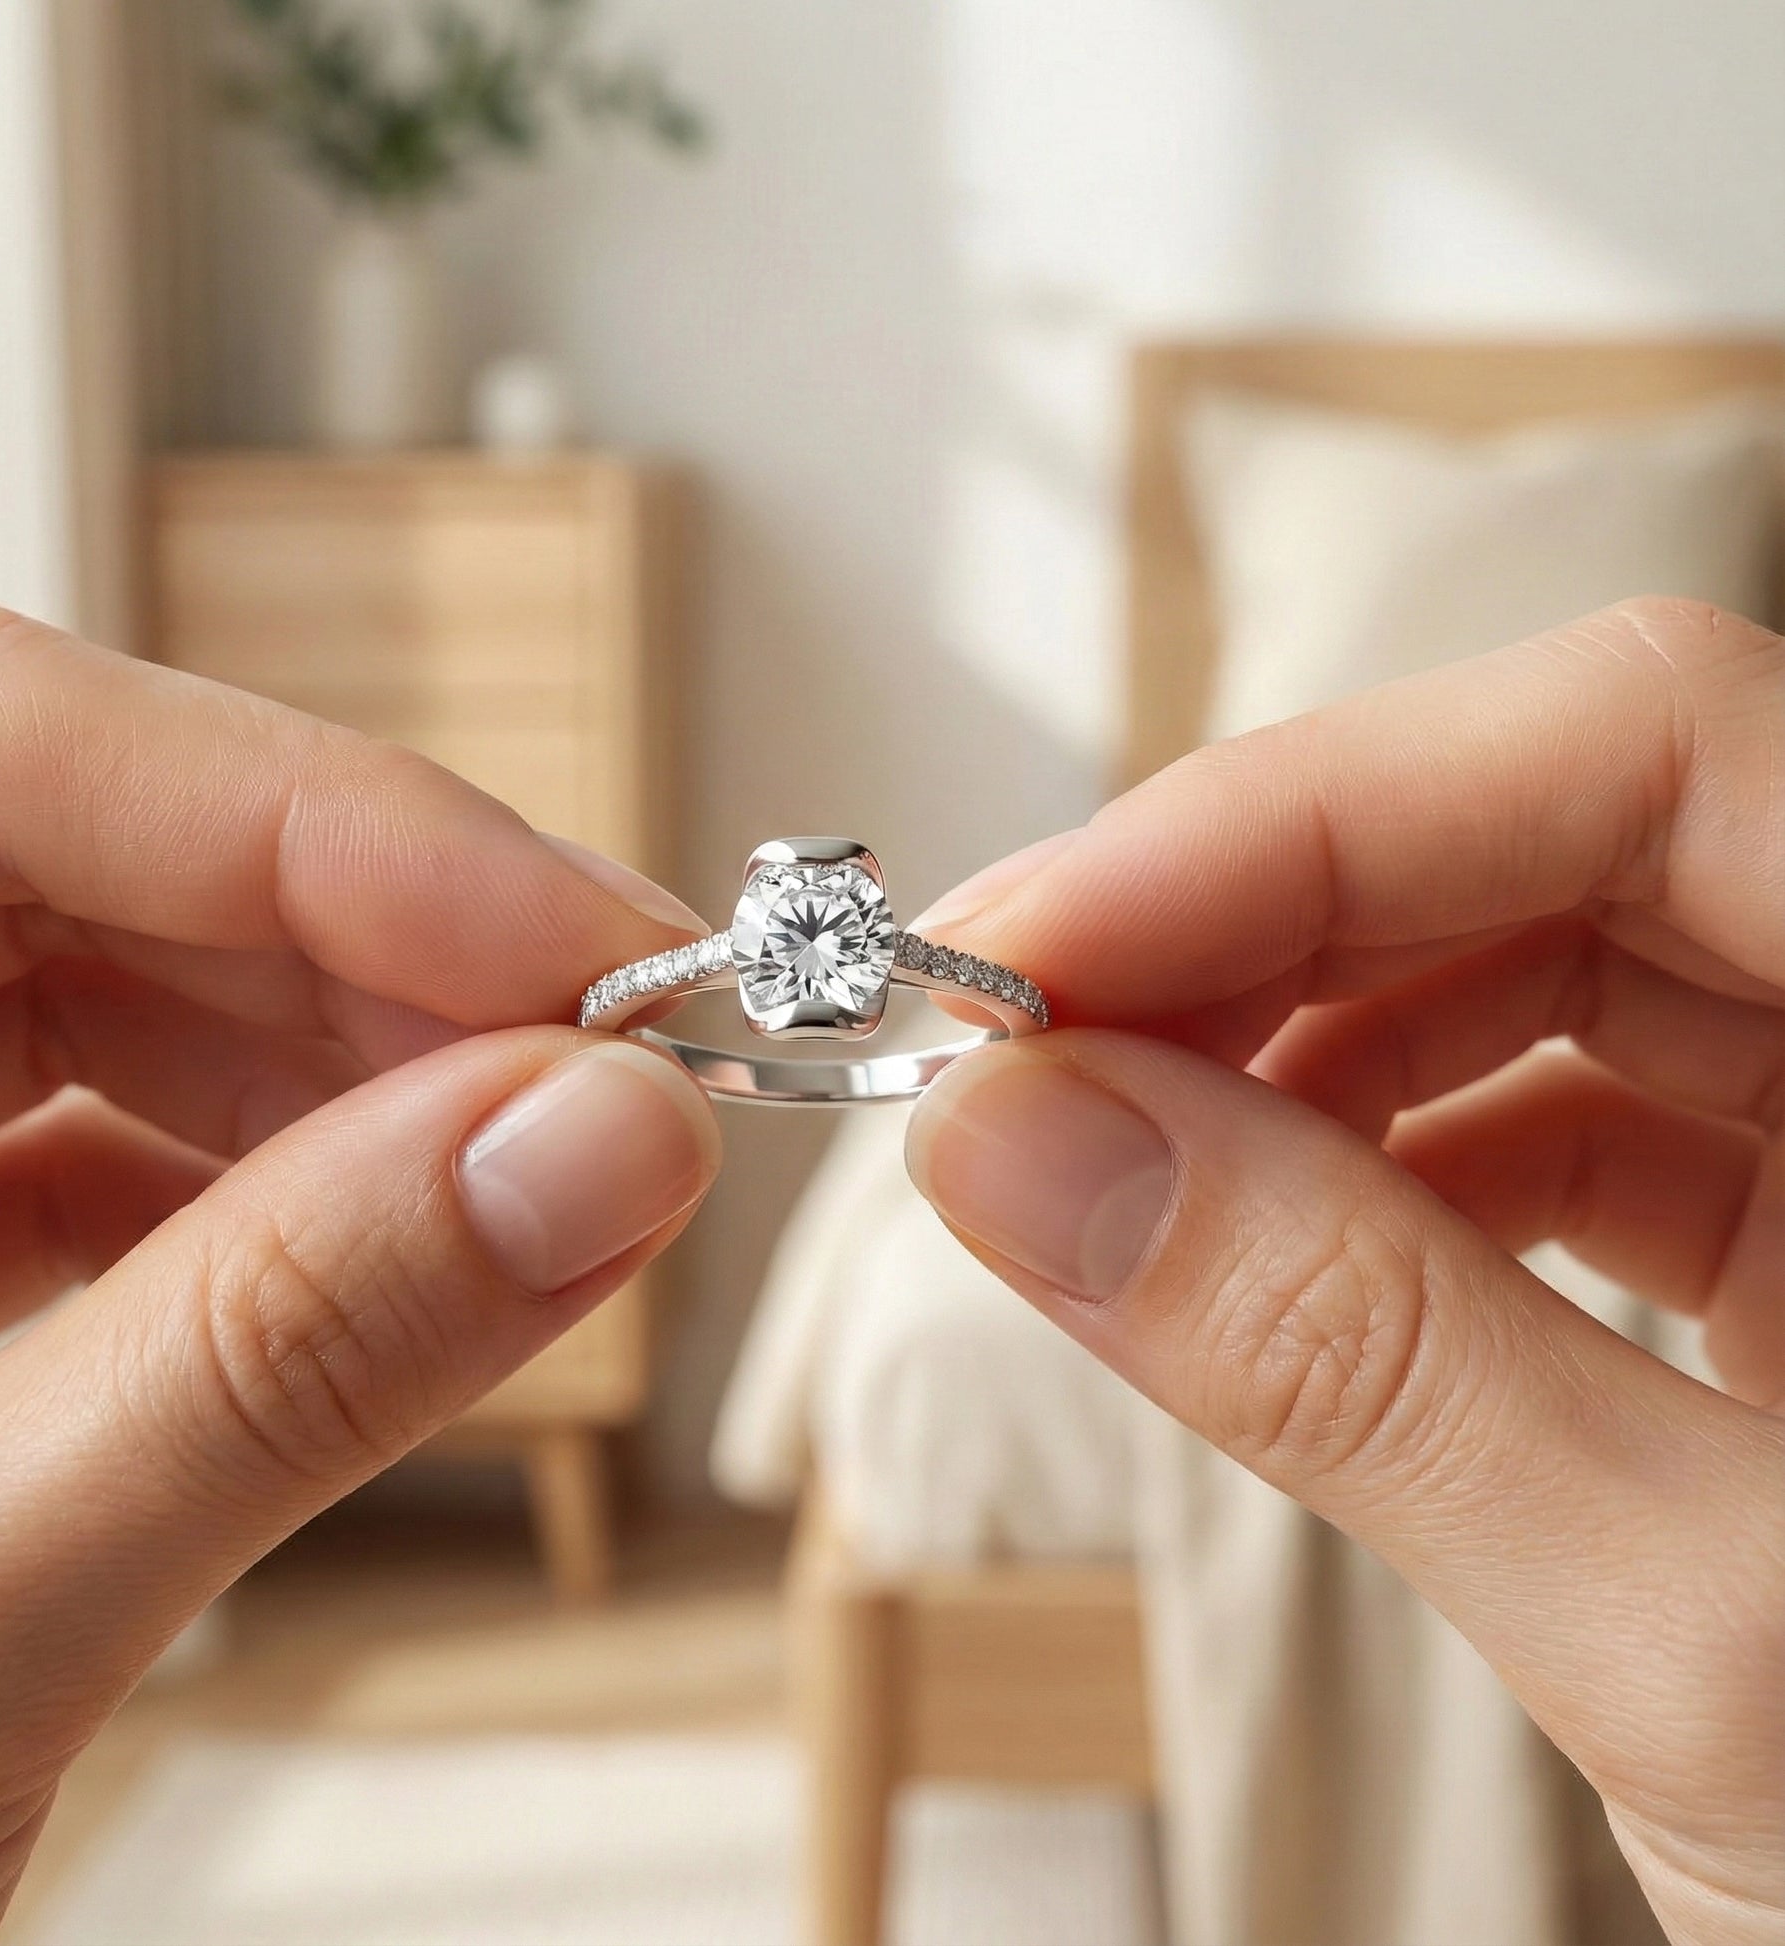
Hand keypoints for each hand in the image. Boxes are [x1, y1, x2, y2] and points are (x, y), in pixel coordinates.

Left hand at [0, 607, 720, 1945]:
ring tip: (529, 1176)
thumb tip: (596, 1145)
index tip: (580, 952)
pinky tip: (382, 1261)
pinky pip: (72, 1150)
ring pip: (86, 990)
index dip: (306, 816)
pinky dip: (257, 1192)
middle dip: (369, 952)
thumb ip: (262, 1364)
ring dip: (338, 1069)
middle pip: (61, 856)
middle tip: (613, 1078)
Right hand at [904, 598, 1784, 1945]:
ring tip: (1111, 1143)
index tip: (1036, 947)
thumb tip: (1026, 1150)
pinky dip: (1372, 1151)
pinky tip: (1256, 1235)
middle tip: (1014, 1035)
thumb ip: (1364, 1363)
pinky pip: (1560, 1108)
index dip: (1302, 811)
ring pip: (1543, 956)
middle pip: (1562, 828)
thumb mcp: (1710, 1640)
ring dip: (1289, 1032)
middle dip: (1252, 917)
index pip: (1647, 750)